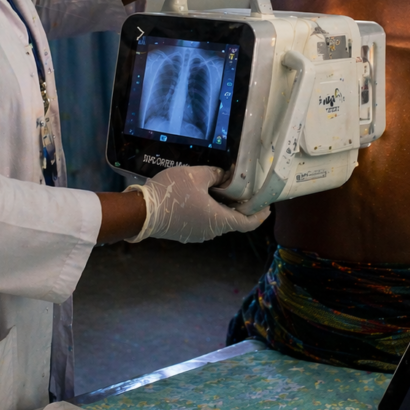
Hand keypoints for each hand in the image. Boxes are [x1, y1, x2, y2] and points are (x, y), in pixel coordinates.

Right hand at [125, 166, 269, 243]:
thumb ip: (215, 174)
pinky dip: (211, 211)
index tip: (267, 206)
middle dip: (241, 206)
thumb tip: (224, 175)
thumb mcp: (196, 175)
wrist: (142, 212)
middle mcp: (211, 232)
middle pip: (233, 220)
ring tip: (224, 189)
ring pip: (218, 221)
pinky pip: (205, 222)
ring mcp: (198, 235)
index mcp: (219, 220)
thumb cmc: (172, 193)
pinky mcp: (186, 233)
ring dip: (224, 208)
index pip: (248, 223)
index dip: (260, 215)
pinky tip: (205, 196)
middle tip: (245, 189)